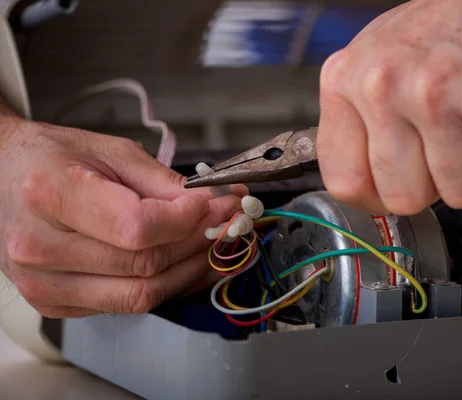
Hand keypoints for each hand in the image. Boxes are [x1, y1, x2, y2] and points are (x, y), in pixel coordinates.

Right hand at [0, 100, 246, 317]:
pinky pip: (127, 304)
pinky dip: (166, 286)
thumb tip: (212, 206)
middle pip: (146, 265)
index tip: (213, 204)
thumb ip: (163, 183)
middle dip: (201, 242)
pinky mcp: (55, 303)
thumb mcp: (111, 152)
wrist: (3, 177)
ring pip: (143, 294)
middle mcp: (40, 247)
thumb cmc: (53, 158)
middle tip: (228, 220)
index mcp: (51, 194)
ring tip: (216, 244)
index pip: (137, 228)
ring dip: (191, 269)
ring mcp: (44, 283)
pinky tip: (186, 263)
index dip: (187, 220)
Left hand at [317, 0, 461, 213]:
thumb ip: (363, 125)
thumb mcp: (377, 65)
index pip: (344, 182)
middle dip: (436, 183)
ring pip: (459, 192)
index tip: (397, 188)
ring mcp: (432, 92)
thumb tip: (364, 188)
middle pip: (404, 198)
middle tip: (449, 143)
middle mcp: (381, 86)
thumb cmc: (446, 29)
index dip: (377, 198)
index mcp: (345, 82)